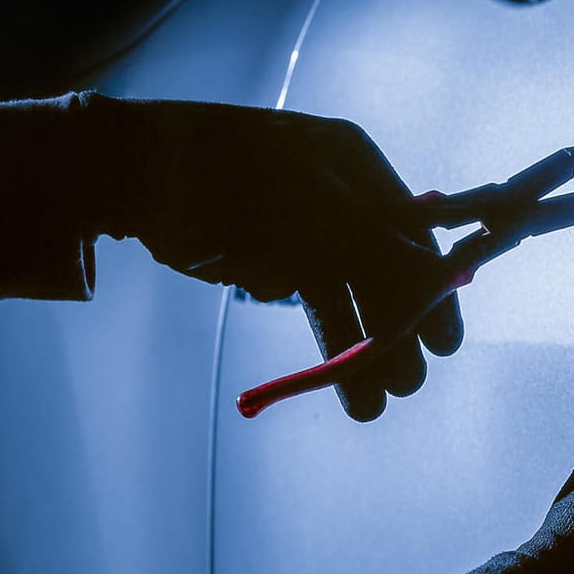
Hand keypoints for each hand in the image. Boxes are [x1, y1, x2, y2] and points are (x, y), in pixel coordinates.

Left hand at [95, 98, 462, 420]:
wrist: (128, 176)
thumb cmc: (225, 180)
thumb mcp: (313, 212)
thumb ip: (378, 247)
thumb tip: (441, 278)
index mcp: (353, 165)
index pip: (413, 235)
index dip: (433, 291)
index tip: (446, 346)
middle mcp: (337, 194)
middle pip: (384, 272)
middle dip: (397, 333)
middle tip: (408, 388)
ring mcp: (303, 226)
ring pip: (346, 296)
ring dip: (360, 352)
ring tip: (371, 407)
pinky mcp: (267, 256)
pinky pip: (309, 302)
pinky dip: (324, 341)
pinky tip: (333, 379)